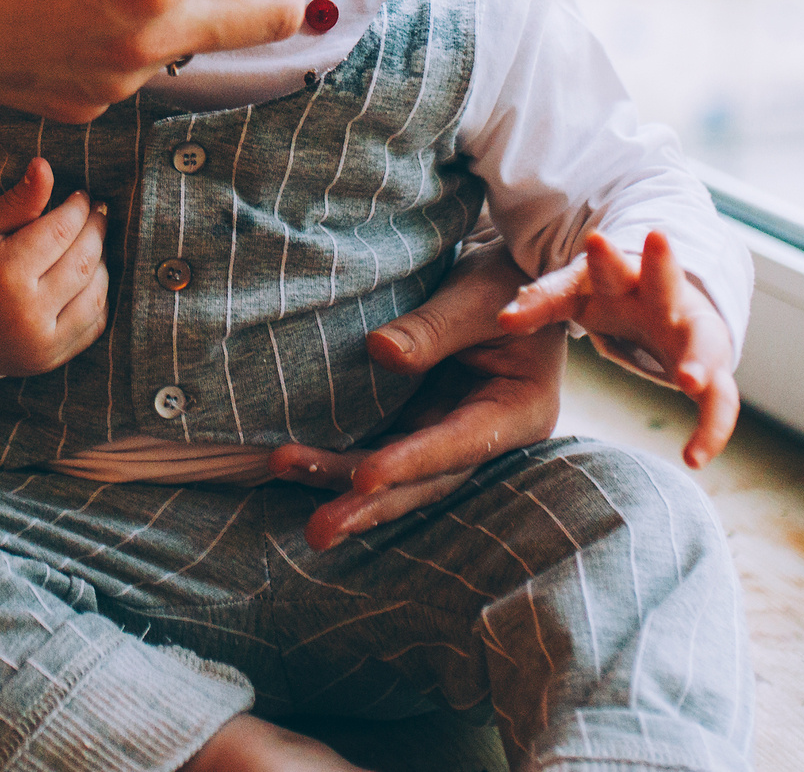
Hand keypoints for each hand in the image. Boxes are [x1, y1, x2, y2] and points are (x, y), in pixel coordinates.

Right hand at [0, 156, 108, 376]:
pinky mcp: (52, 358)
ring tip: (94, 242)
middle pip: (84, 260)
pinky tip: (90, 276)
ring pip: (96, 293)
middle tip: (98, 213)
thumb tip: (45, 165)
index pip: (62, 230)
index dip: (78, 208)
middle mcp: (28, 312)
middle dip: (96, 231)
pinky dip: (98, 296)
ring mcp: (42, 341)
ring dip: (102, 262)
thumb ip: (17, 200)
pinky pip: (94, 323)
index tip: (82, 196)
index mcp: (6, 273)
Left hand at [269, 243, 565, 548]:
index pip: (459, 445)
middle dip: (368, 503)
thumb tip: (379, 351)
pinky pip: (375, 449)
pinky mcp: (416, 423)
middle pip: (423, 480)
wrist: (502, 274)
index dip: (411, 462)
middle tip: (320, 528)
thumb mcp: (475, 296)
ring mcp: (446, 433)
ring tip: (284, 471)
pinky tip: (293, 461)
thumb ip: (434, 328)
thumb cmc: (502, 279)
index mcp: (519, 411)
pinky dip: (337, 459)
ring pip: (393, 473)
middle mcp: (484, 436)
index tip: (366, 478)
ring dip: (339, 483)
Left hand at [500, 230, 739, 467]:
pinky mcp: (711, 367)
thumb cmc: (608, 295)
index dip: (603, 255)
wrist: (663, 300)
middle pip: (666, 281)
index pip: (609, 263)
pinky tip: (694, 459)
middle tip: (662, 259)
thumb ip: (541, 303)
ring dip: (698, 360)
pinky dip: (711, 429)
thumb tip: (503, 320)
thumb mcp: (573, 295)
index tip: (595, 239)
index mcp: (623, 277)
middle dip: (664, 270)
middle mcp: (664, 297)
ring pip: (704, 342)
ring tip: (690, 381)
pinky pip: (718, 401)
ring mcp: (693, 331)